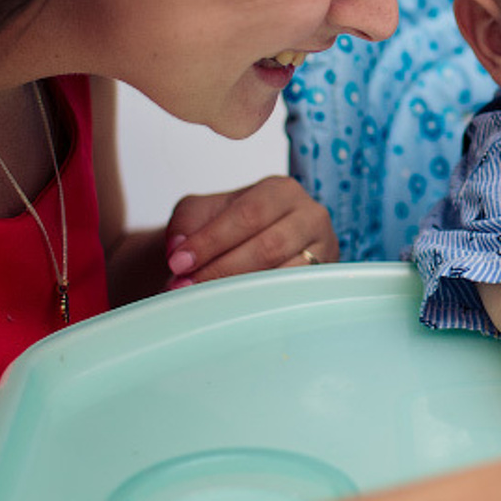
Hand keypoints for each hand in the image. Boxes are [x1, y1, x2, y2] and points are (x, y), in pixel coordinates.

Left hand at [165, 176, 337, 286]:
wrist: (252, 243)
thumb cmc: (231, 226)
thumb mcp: (204, 211)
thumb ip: (186, 222)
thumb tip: (179, 247)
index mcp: (282, 191)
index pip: (248, 214)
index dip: (211, 240)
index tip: (177, 263)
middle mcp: (310, 216)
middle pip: (268, 246)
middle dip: (222, 269)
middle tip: (185, 286)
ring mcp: (323, 249)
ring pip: (283, 275)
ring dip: (238, 290)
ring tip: (203, 298)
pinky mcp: (323, 279)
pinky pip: (293, 295)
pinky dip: (260, 303)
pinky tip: (233, 308)